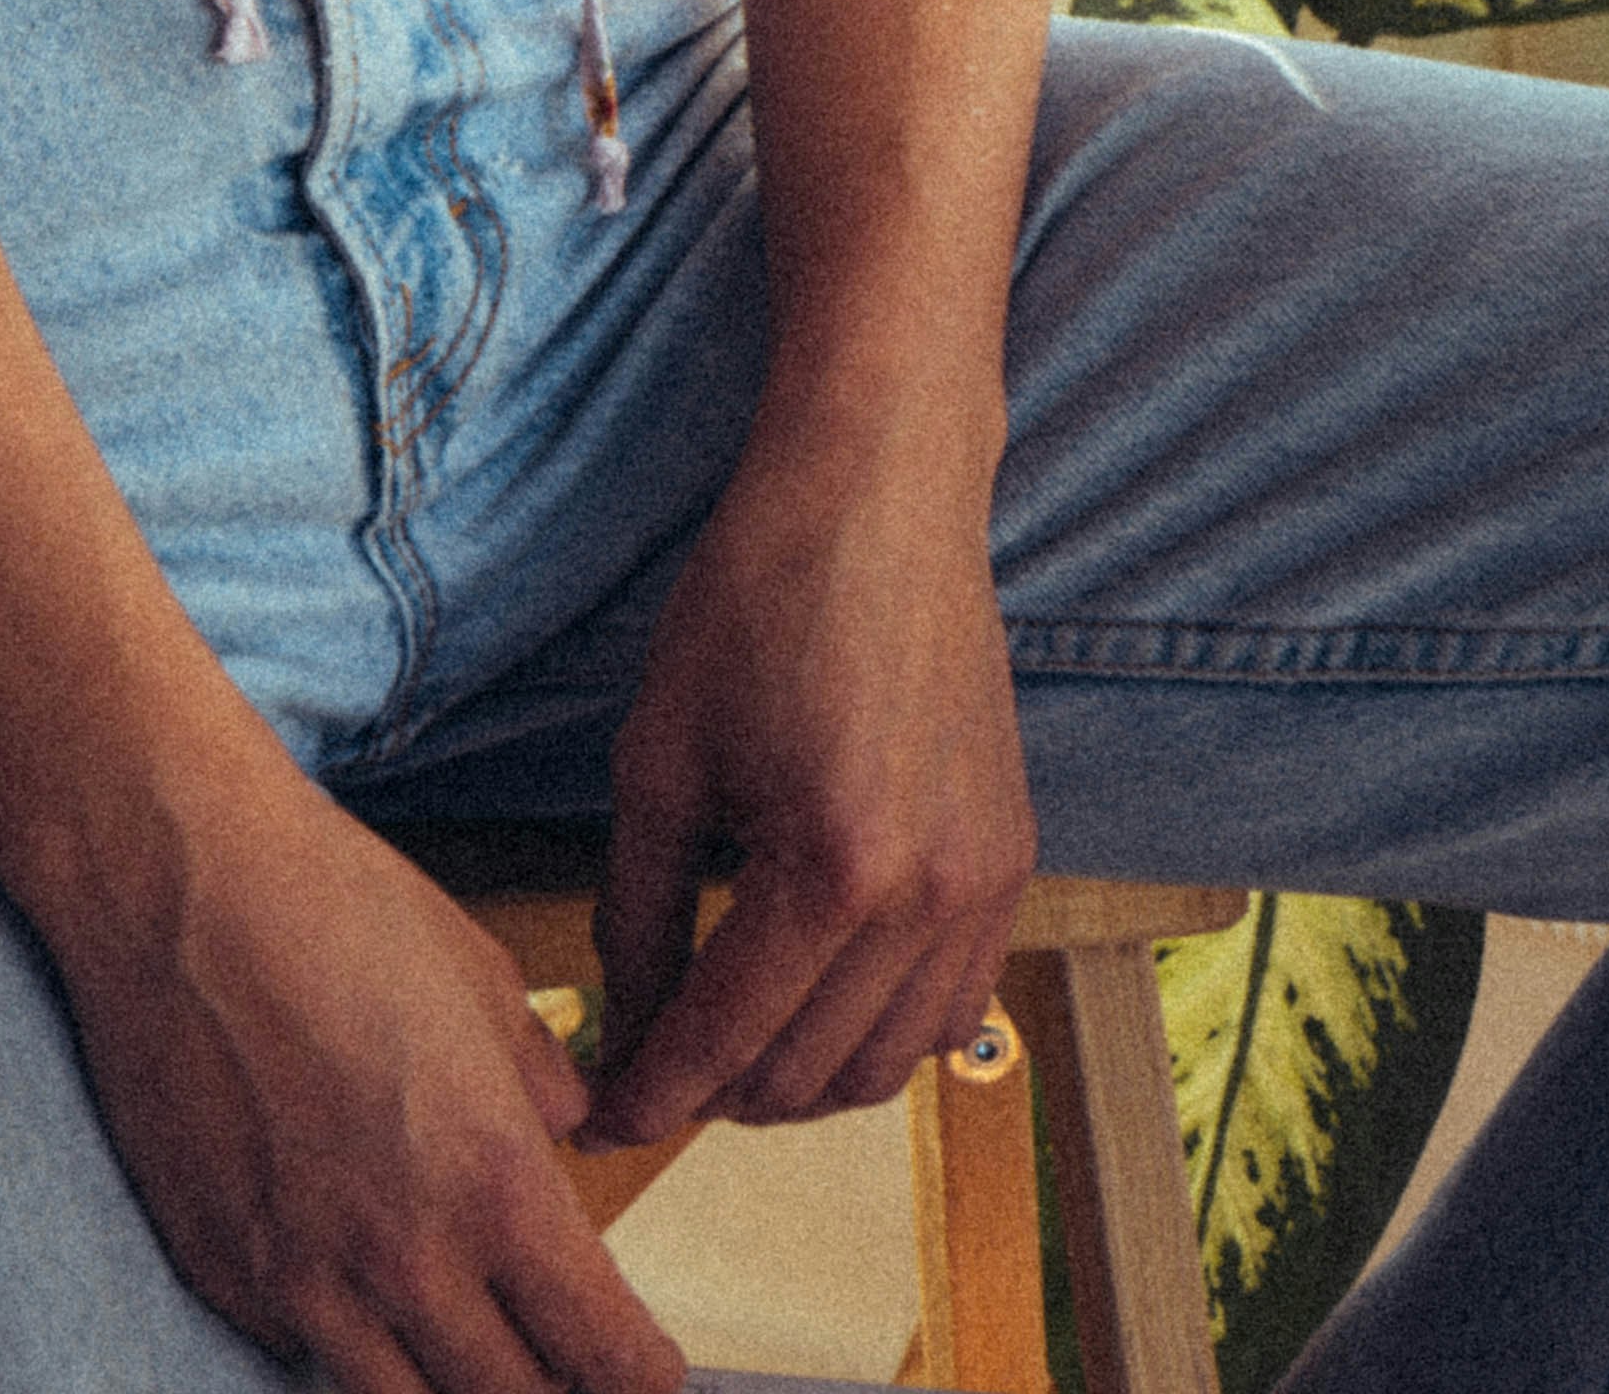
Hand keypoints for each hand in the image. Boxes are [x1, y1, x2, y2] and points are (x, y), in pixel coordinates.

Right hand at [48, 765, 682, 1393]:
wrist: (181, 885)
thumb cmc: (336, 907)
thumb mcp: (485, 982)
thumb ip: (542, 1085)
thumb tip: (565, 1136)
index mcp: (494, 1184)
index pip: (601, 1350)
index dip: (641, 1379)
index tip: (650, 1375)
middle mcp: (404, 1260)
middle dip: (555, 1392)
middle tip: (566, 1361)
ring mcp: (304, 1283)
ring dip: (453, 1389)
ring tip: (472, 1347)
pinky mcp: (225, 1277)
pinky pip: (308, 1357)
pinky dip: (350, 1345)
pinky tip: (361, 1292)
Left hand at [584, 397, 1035, 1144]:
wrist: (880, 489)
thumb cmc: (761, 595)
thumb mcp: (660, 756)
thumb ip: (638, 911)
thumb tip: (625, 1022)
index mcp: (829, 870)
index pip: (721, 1041)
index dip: (646, 1093)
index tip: (597, 1119)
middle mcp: (923, 896)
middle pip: (805, 1076)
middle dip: (714, 1093)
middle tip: (651, 1070)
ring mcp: (982, 884)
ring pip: (886, 1067)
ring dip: (801, 1082)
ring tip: (730, 1047)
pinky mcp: (1010, 860)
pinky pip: (953, 1010)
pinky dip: (883, 1036)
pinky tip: (822, 1004)